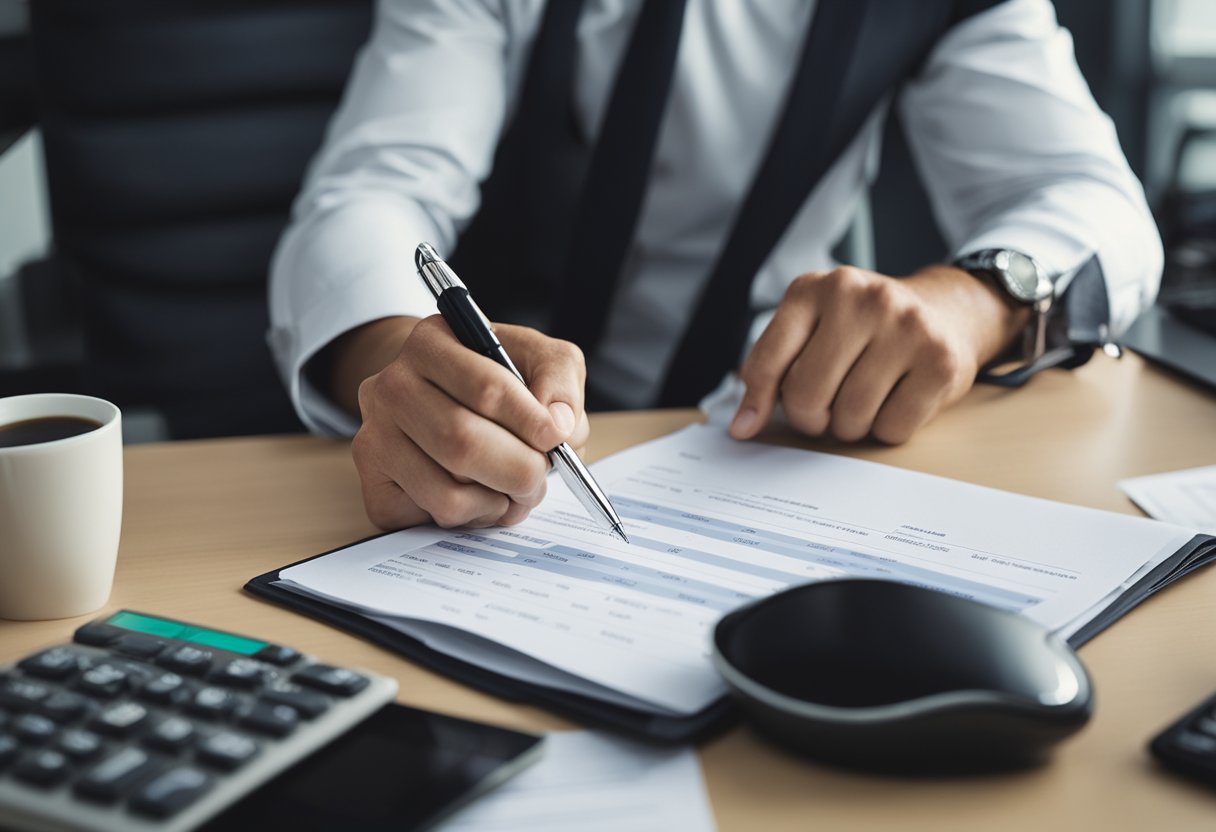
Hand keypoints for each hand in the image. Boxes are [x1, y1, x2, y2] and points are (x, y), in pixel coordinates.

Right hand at [349, 316, 588, 529]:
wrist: (442, 399)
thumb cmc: (496, 379)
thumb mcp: (538, 358)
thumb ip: (559, 378)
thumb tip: (558, 423)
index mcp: (431, 343)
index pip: (485, 388)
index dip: (530, 421)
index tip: (556, 436)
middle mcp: (391, 387)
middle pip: (462, 443)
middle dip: (519, 470)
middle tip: (541, 475)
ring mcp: (375, 438)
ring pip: (447, 492)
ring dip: (499, 501)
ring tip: (518, 489)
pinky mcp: (374, 486)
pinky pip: (431, 517)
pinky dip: (473, 517)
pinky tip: (483, 497)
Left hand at [729, 265, 1027, 444]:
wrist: (944, 313)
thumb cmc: (864, 331)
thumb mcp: (810, 332)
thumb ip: (771, 372)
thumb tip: (743, 427)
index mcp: (814, 289)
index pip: (767, 362)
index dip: (758, 403)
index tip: (749, 426)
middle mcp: (860, 298)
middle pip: (807, 396)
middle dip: (812, 418)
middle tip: (826, 408)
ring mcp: (904, 326)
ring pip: (850, 417)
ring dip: (851, 426)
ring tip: (864, 399)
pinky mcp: (939, 360)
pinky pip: (892, 428)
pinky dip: (887, 430)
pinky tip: (896, 399)